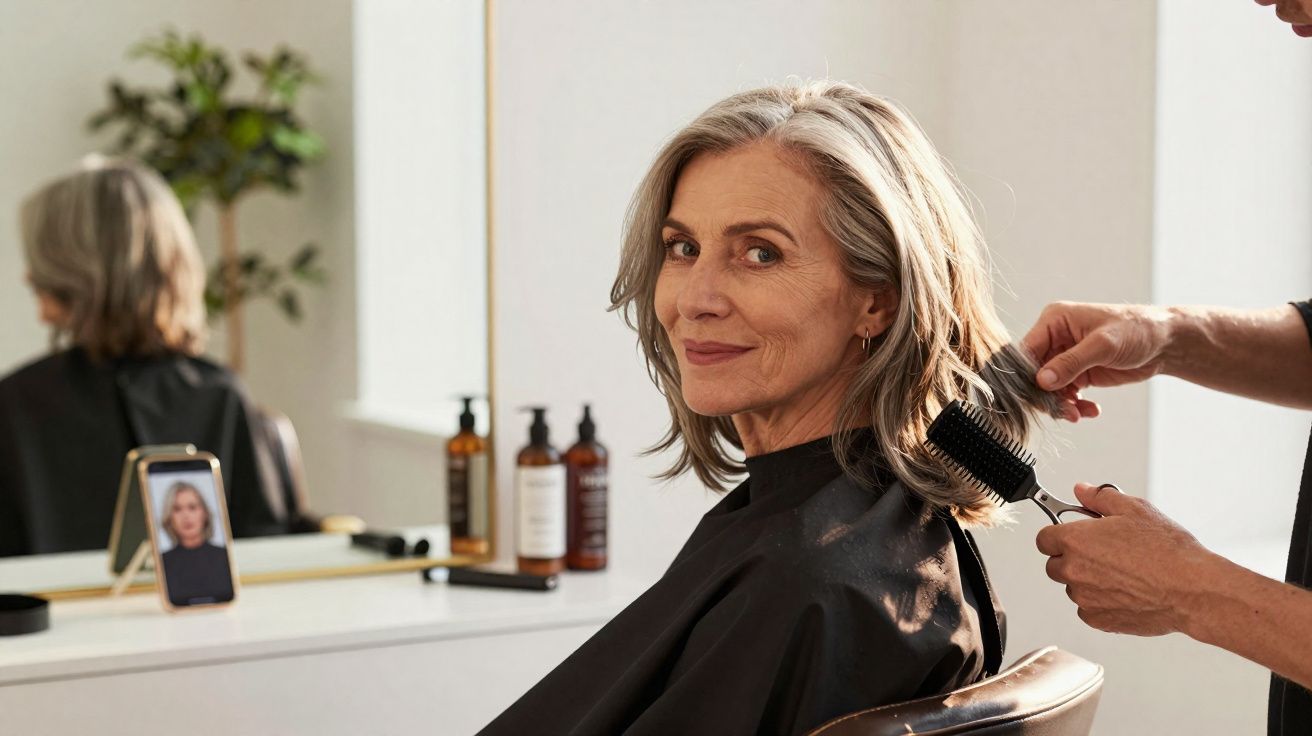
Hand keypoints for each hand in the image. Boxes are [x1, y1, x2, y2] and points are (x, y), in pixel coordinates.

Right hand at [1022, 302, 1173, 420]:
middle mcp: (1055, 338)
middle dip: (1047, 395)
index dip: (1028, 374)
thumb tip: (1041, 381)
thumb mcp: (1103, 345)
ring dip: (1062, 404)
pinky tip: (1090, 410)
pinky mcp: (1077, 373)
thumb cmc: (1136, 330)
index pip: (1027, 350)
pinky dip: (1074, 406)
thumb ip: (1070, 363)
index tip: (1037, 396)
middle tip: (1065, 412)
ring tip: (1079, 414)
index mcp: (1054, 321)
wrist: (1164, 342)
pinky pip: (1065, 394)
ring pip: (1049, 388)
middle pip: (1035, 373)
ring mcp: (1065, 357)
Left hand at [1035, 483, 1215, 636]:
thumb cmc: (1167, 550)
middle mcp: (1073, 571)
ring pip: (1073, 587)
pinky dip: (1100, 602)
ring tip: (1122, 573)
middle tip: (1103, 553)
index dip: (1058, 534)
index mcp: (1075, 541)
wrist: (1192, 590)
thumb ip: (1100, 498)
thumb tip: (1081, 490)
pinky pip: (1088, 609)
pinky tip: (1126, 591)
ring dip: (1087, 581)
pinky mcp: (1099, 620)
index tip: (1073, 535)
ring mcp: (1084, 598)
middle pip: (1055, 564)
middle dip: (1072, 558)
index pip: (1043, 539)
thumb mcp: (1135, 509)